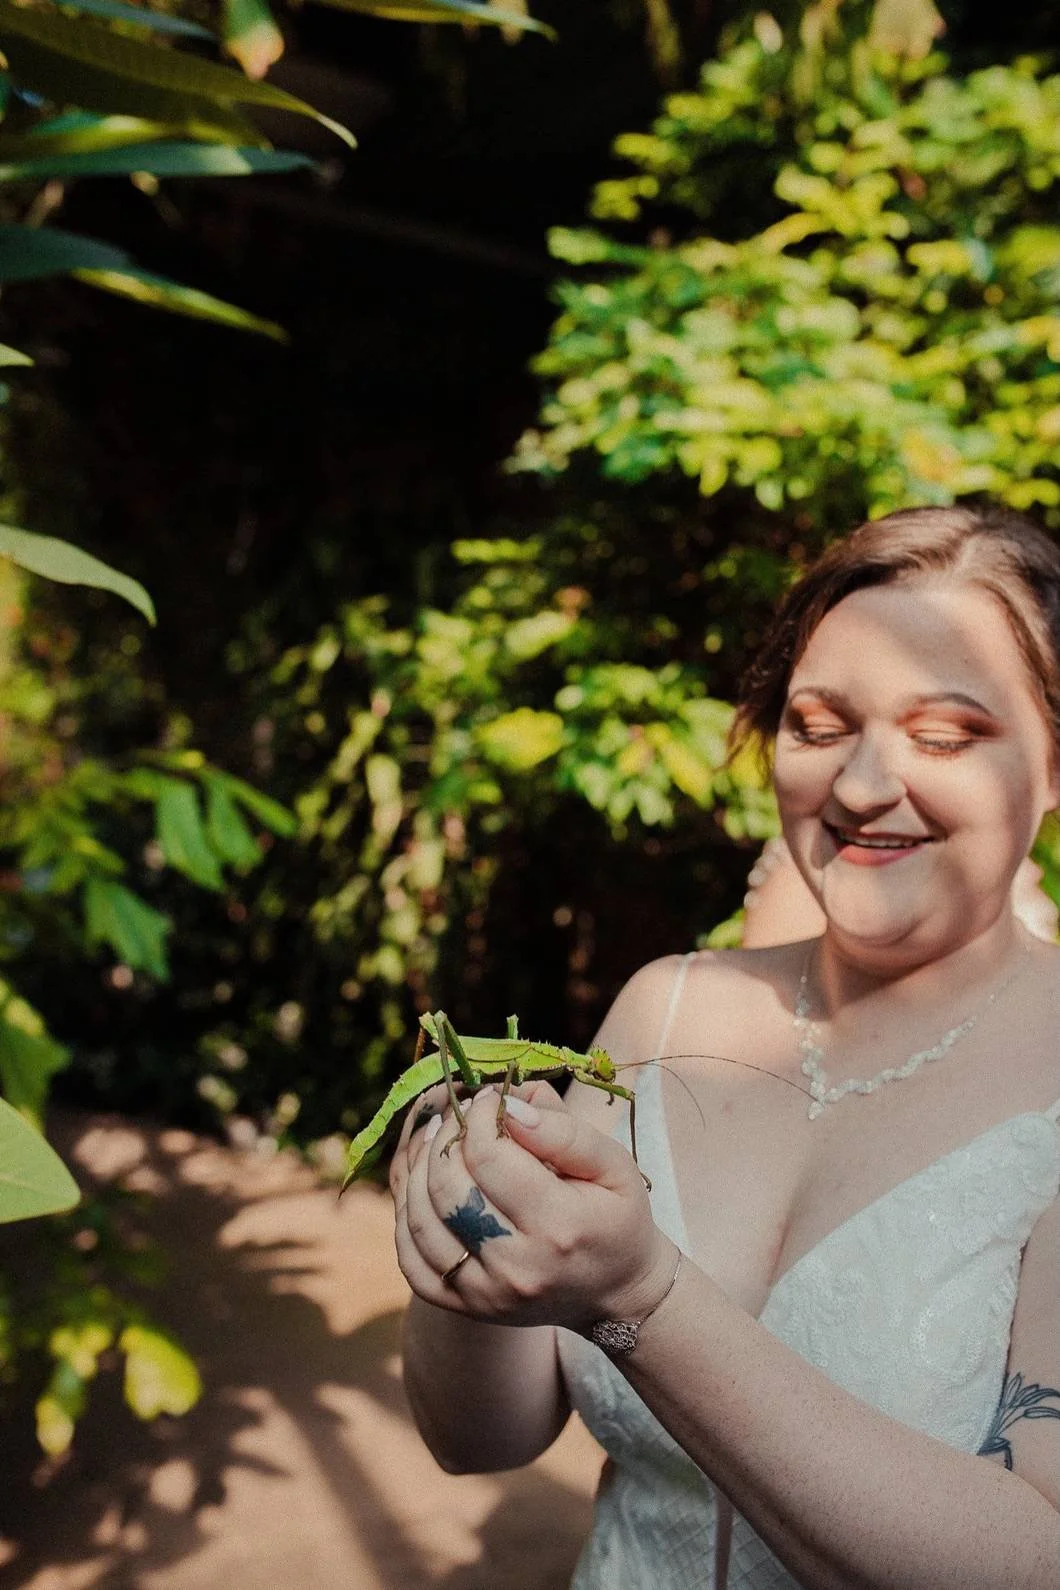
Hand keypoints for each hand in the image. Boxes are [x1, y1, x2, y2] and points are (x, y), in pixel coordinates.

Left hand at [392, 1081, 675, 1330]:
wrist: (615, 1291)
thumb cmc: (616, 1217)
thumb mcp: (614, 1165)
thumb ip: (564, 1132)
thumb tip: (509, 1107)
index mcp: (560, 1228)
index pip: (490, 1158)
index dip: (481, 1116)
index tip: (490, 1099)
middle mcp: (517, 1268)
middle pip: (449, 1187)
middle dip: (446, 1136)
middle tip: (462, 1115)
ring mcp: (485, 1295)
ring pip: (421, 1220)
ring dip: (419, 1168)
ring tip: (438, 1140)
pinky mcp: (465, 1307)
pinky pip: (410, 1258)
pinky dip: (408, 1213)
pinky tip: (424, 1184)